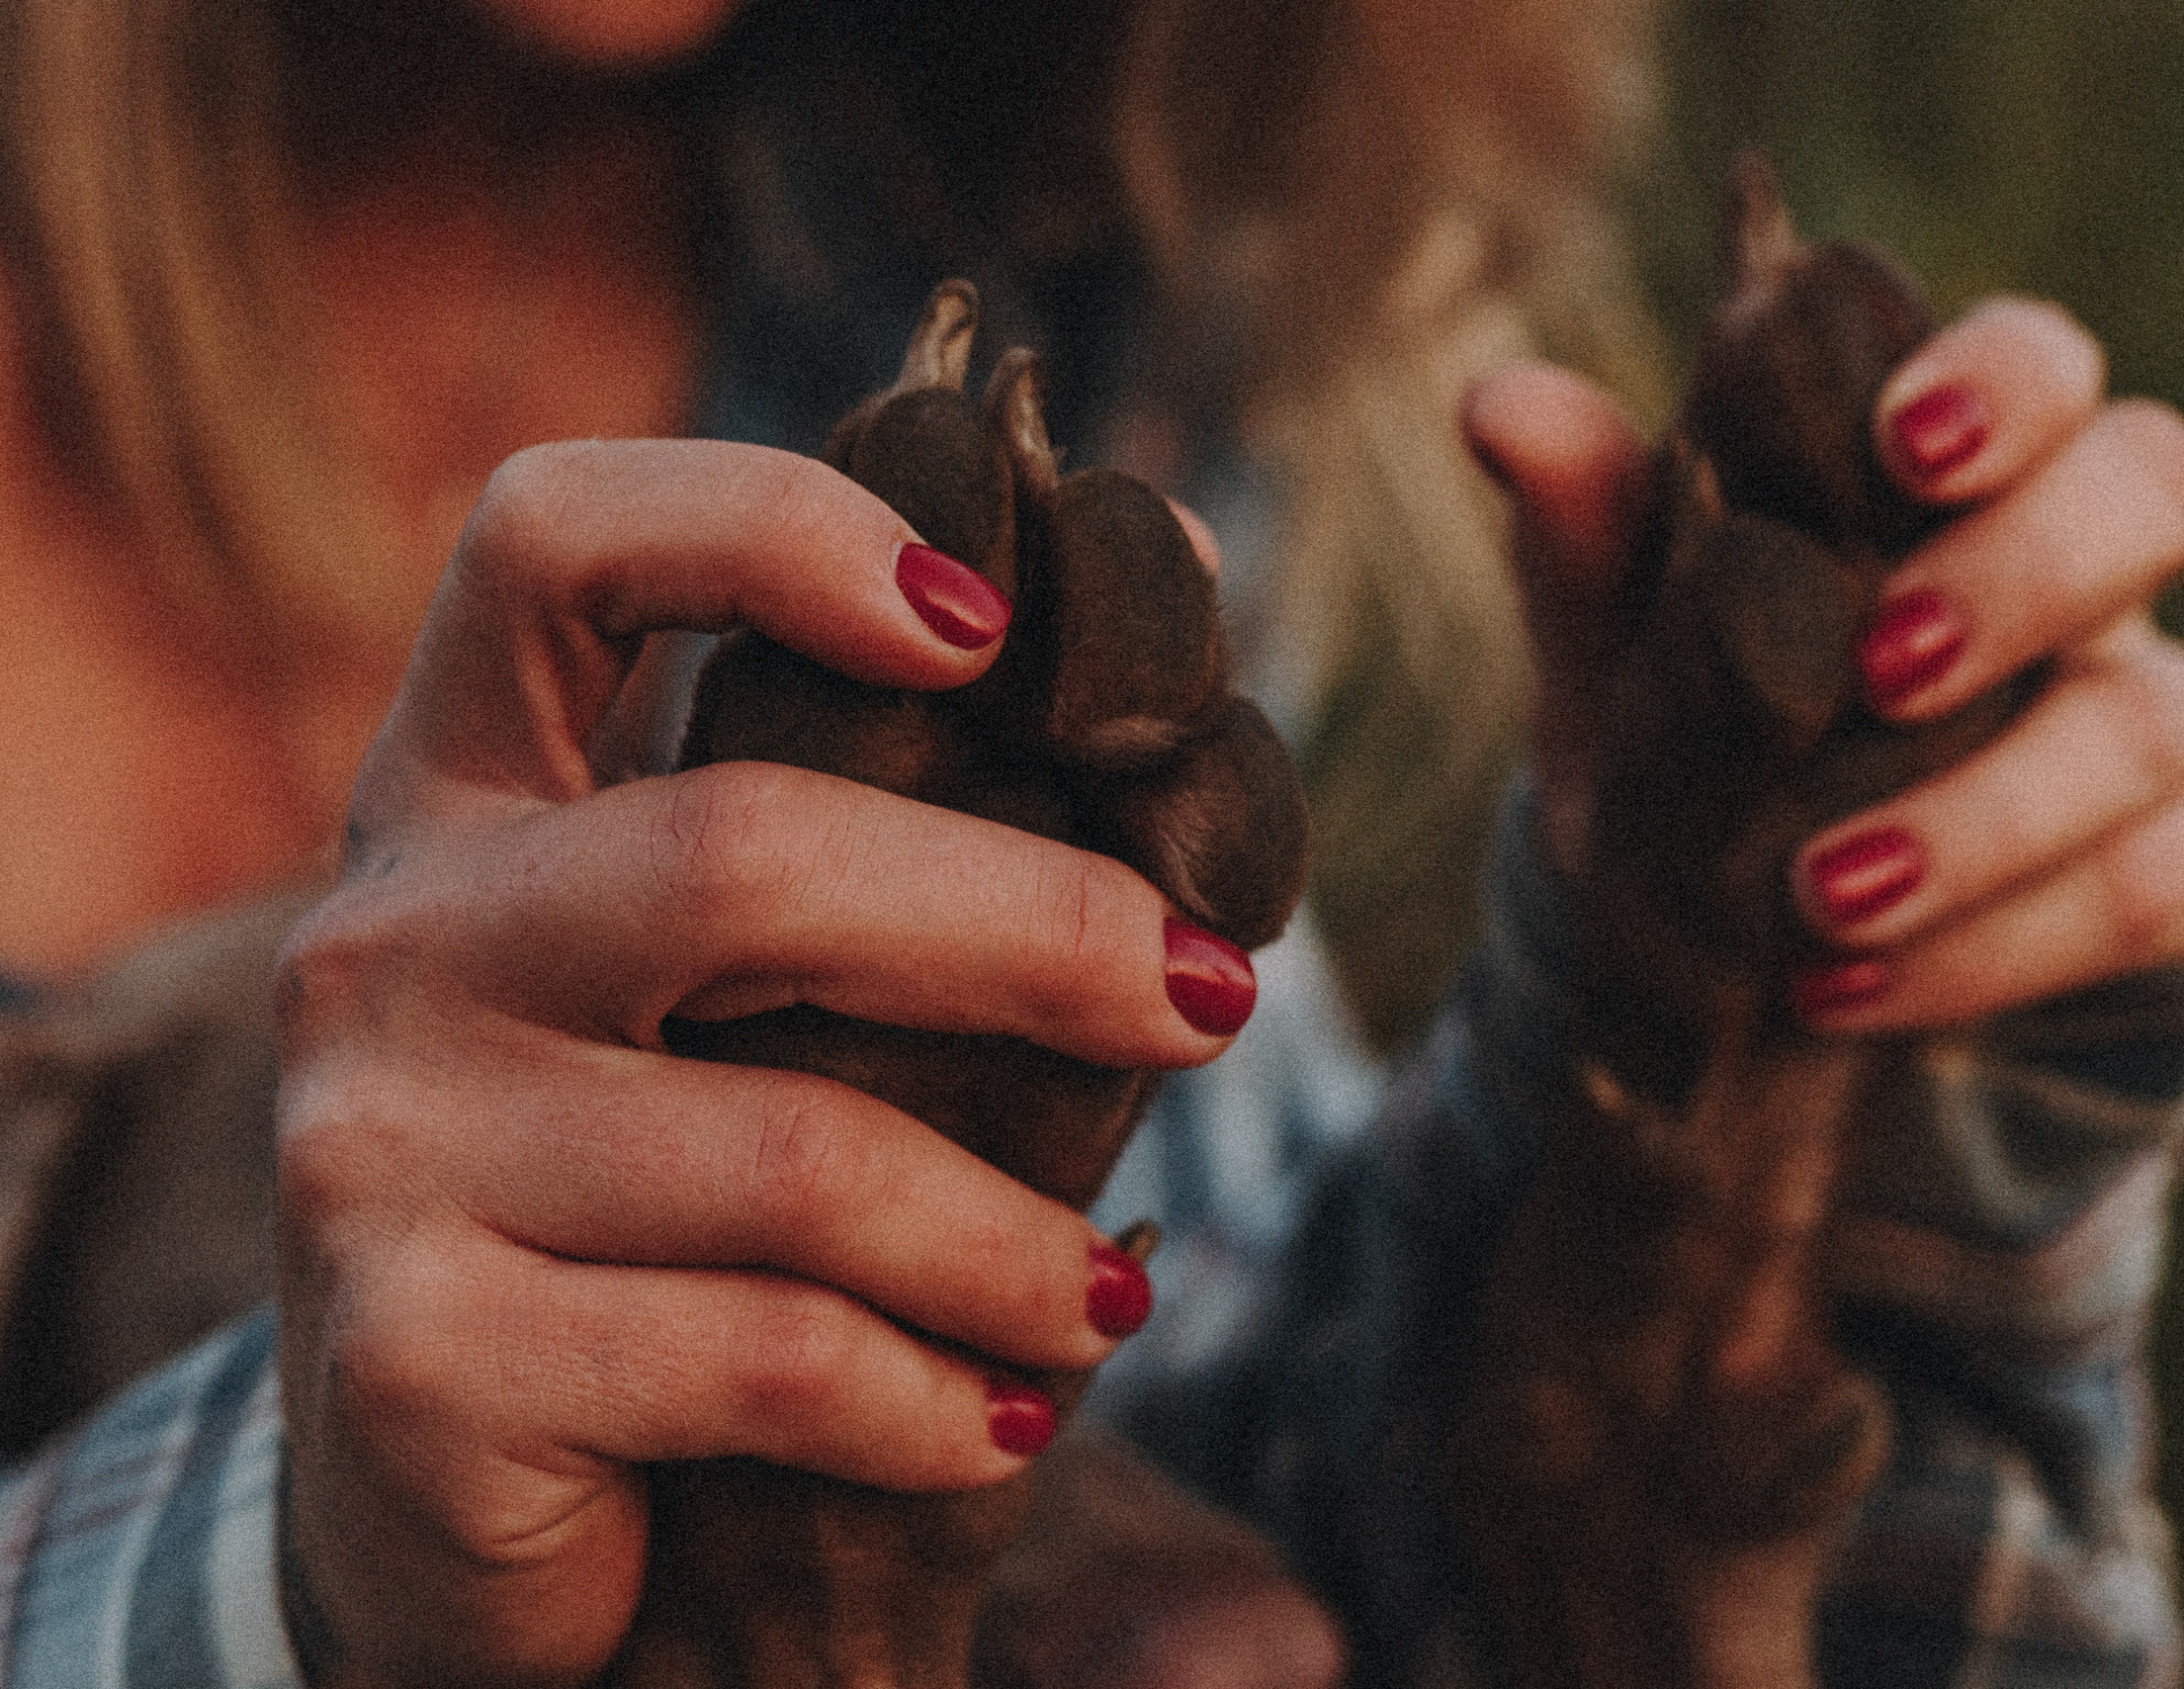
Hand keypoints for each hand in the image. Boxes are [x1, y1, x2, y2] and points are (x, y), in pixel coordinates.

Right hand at [273, 440, 1238, 1686]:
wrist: (434, 1492)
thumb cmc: (646, 1191)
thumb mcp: (719, 977)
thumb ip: (893, 792)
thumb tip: (1174, 542)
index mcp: (465, 790)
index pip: (549, 542)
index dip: (769, 524)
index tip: (986, 623)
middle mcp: (395, 936)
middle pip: (740, 852)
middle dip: (1036, 930)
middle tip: (1212, 1002)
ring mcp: (375, 1145)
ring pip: (797, 1154)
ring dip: (1013, 1239)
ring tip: (1108, 1296)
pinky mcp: (417, 1359)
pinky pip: (770, 1355)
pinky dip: (937, 1398)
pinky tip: (997, 1416)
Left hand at [1463, 297, 2183, 1032]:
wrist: (1734, 949)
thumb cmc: (1697, 736)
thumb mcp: (1621, 648)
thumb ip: (1586, 532)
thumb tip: (1502, 407)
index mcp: (1953, 474)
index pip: (2041, 363)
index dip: (2004, 381)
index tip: (1905, 444)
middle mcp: (2080, 574)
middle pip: (2156, 489)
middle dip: (2025, 574)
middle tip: (1886, 667)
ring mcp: (2149, 717)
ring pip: (2152, 723)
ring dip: (1981, 817)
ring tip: (1819, 894)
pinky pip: (2161, 889)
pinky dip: (2000, 951)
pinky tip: (1849, 987)